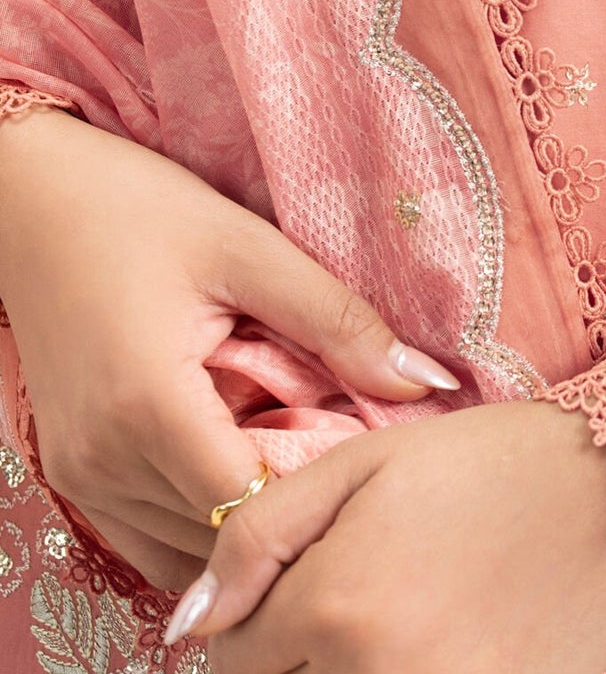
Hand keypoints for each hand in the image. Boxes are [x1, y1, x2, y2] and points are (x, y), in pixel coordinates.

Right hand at [0, 109, 457, 590]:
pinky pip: (146, 530)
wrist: (35, 200)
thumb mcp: (251, 249)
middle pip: (219, 534)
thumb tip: (425, 381)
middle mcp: (103, 461)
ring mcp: (79, 475)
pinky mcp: (72, 472)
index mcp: (149, 407)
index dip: (317, 490)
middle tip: (345, 451)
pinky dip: (199, 513)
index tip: (370, 451)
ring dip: (244, 517)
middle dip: (289, 506)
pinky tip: (241, 455)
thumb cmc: (141, 209)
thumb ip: (339, 321)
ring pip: (182, 548)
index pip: (250, 506)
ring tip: (298, 447)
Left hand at [172, 400, 605, 672]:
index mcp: (336, 603)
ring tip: (382, 628)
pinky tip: (428, 646)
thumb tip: (188, 626)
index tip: (296, 589)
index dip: (251, 623)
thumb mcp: (370, 460)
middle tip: (340, 613)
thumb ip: (262, 535)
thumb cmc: (495, 461)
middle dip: (291, 662)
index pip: (234, 657)